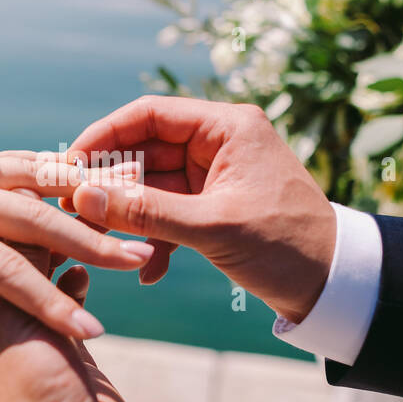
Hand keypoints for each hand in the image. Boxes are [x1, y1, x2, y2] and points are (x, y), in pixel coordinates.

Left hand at [0, 106, 152, 401]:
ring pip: (30, 180)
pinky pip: (11, 166)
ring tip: (130, 214)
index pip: (0, 267)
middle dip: (90, 238)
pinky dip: (49, 174)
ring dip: (80, 199)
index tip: (93, 329)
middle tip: (144, 258)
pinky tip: (80, 185)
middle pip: (32, 215)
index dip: (48, 300)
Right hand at [65, 95, 335, 323]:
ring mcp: (216, 175)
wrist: (333, 287)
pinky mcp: (215, 206)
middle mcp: (219, 143)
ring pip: (152, 186)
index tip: (69, 165)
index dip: (103, 136)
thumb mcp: (211, 229)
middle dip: (110, 184)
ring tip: (101, 242)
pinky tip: (148, 271)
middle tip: (73, 208)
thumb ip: (145, 211)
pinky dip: (155, 239)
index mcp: (227, 128)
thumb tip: (82, 196)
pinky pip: (170, 212)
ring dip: (130, 216)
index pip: (147, 115)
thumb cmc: (285, 247)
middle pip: (144, 150)